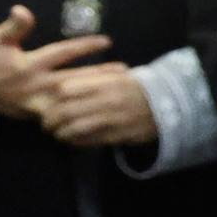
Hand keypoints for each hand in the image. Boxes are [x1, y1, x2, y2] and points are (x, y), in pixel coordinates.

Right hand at [0, 6, 112, 118]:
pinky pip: (60, 116)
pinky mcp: (32, 114)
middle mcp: (35, 86)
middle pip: (75, 80)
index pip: (63, 53)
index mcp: (28, 65)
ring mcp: (34, 103)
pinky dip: (77, 113)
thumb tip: (22, 10)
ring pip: (70, 100)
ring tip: (115, 90)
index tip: (107, 41)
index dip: (85, 46)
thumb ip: (12, 27)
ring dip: (92, 95)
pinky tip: (95, 112)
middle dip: (100, 76)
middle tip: (125, 72)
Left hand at [32, 63, 158, 147]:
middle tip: (46, 123)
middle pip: (65, 111)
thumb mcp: (118, 75)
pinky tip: (71, 140)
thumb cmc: (137, 88)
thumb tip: (61, 85)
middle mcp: (107, 101)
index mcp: (105, 83)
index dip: (52, 97)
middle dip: (50, 120)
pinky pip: (89, 141)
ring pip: (75, 128)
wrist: (170, 104)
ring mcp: (112, 120)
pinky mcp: (118, 136)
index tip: (48, 102)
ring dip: (60, 133)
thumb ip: (92, 78)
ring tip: (57, 133)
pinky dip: (75, 141)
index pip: (65, 89)